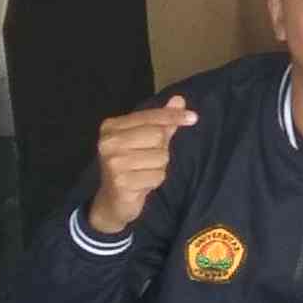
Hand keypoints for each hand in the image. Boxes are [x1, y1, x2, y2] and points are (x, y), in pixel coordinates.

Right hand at [84, 94, 196, 237]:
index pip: (150, 116)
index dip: (173, 116)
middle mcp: (109, 142)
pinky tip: (141, 184)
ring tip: (142, 173)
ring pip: (161, 157)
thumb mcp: (144, 141)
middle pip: (158, 136)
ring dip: (158, 167)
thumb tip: (179, 100)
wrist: (111, 202)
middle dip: (161, 149)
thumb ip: (161, 121)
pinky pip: (157, 176)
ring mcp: (113, 162)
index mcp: (111, 127)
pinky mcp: (121, 182)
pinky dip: (155, 181)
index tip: (194, 117)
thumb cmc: (130, 167)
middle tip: (146, 160)